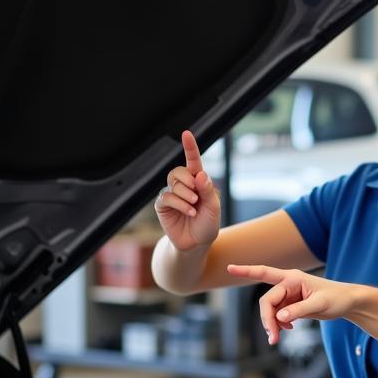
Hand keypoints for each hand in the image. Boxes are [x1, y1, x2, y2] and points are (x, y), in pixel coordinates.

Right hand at [154, 131, 220, 250]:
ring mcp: (172, 195)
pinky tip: (189, 212)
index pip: (193, 161)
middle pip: (178, 170)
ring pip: (173, 183)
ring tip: (194, 207)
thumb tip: (200, 173)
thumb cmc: (208, 224)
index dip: (190, 147)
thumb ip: (208, 190)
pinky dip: (180, 204)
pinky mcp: (162, 205)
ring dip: (186, 195)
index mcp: (198, 182)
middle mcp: (183, 186)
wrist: (197, 244)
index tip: (186, 133)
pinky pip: (167, 196)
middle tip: (196, 195)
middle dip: (188, 180)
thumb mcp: (214, 207)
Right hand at [225, 264, 356, 343]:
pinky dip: (279, 324)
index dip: (246, 271)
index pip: (264, 273)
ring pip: (271, 310)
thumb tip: (279, 318)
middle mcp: (288, 284)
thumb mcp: (319, 305)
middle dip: (267, 320)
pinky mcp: (292, 305)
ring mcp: (289, 295)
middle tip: (272, 339)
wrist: (347, 302)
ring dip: (272, 324)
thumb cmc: (336, 298)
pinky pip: (278, 315)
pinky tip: (287, 330)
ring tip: (277, 339)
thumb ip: (299, 310)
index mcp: (293, 278)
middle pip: (267, 302)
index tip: (229, 268)